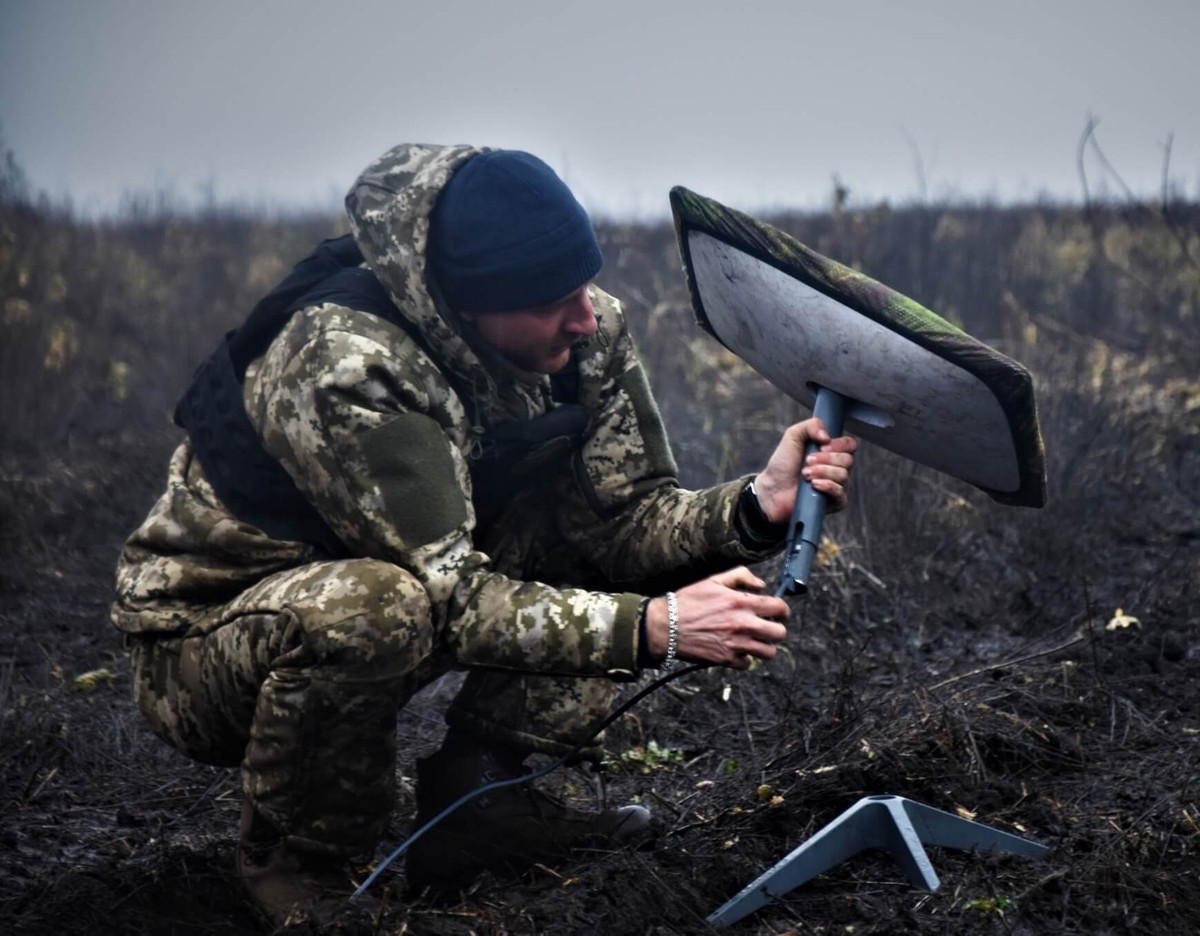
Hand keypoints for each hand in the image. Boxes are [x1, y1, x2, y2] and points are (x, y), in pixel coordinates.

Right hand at [645, 566, 788, 669]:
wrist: (667, 625)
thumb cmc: (689, 601)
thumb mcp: (714, 580)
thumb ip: (741, 576)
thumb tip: (761, 585)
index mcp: (742, 603)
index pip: (779, 608)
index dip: (783, 609)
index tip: (778, 612)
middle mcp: (743, 625)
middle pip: (780, 633)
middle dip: (776, 629)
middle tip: (767, 627)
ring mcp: (736, 644)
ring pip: (769, 652)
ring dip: (764, 646)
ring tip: (755, 640)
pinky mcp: (726, 659)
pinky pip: (748, 664)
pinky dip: (745, 658)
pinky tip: (737, 649)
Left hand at [752, 418, 857, 524]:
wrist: (772, 488)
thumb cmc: (783, 465)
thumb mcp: (792, 436)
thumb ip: (810, 426)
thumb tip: (827, 436)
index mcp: (832, 452)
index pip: (850, 445)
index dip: (838, 444)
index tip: (821, 445)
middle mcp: (837, 468)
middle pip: (848, 460)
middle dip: (825, 459)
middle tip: (807, 461)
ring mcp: (837, 486)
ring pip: (843, 475)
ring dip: (822, 472)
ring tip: (805, 474)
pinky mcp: (834, 502)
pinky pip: (841, 493)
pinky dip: (827, 486)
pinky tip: (813, 485)